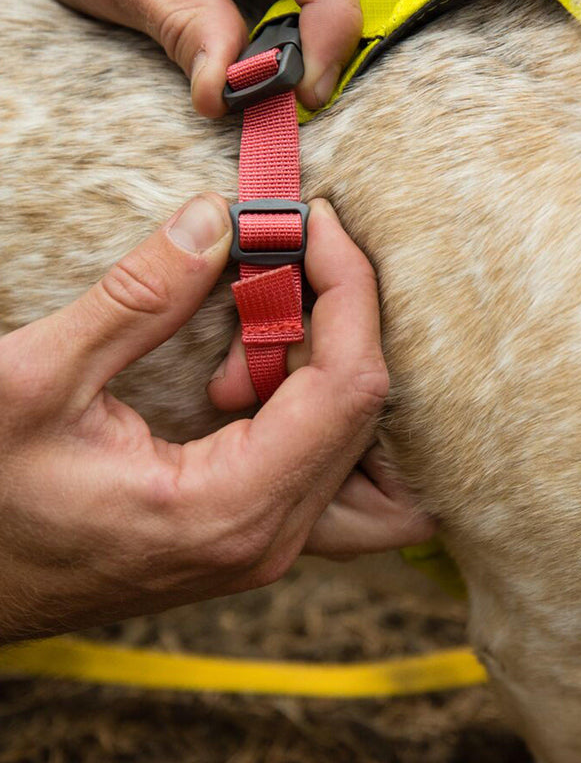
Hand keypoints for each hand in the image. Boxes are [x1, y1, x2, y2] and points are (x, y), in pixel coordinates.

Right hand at [0, 196, 434, 643]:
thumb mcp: (35, 384)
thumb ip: (136, 299)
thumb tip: (214, 219)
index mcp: (229, 509)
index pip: (350, 387)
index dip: (348, 291)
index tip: (319, 223)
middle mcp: (272, 538)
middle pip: (364, 404)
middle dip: (328, 318)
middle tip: (261, 271)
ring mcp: (271, 542)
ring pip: (356, 432)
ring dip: (316, 363)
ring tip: (231, 351)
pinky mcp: (260, 531)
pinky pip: (329, 456)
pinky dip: (308, 397)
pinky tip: (241, 380)